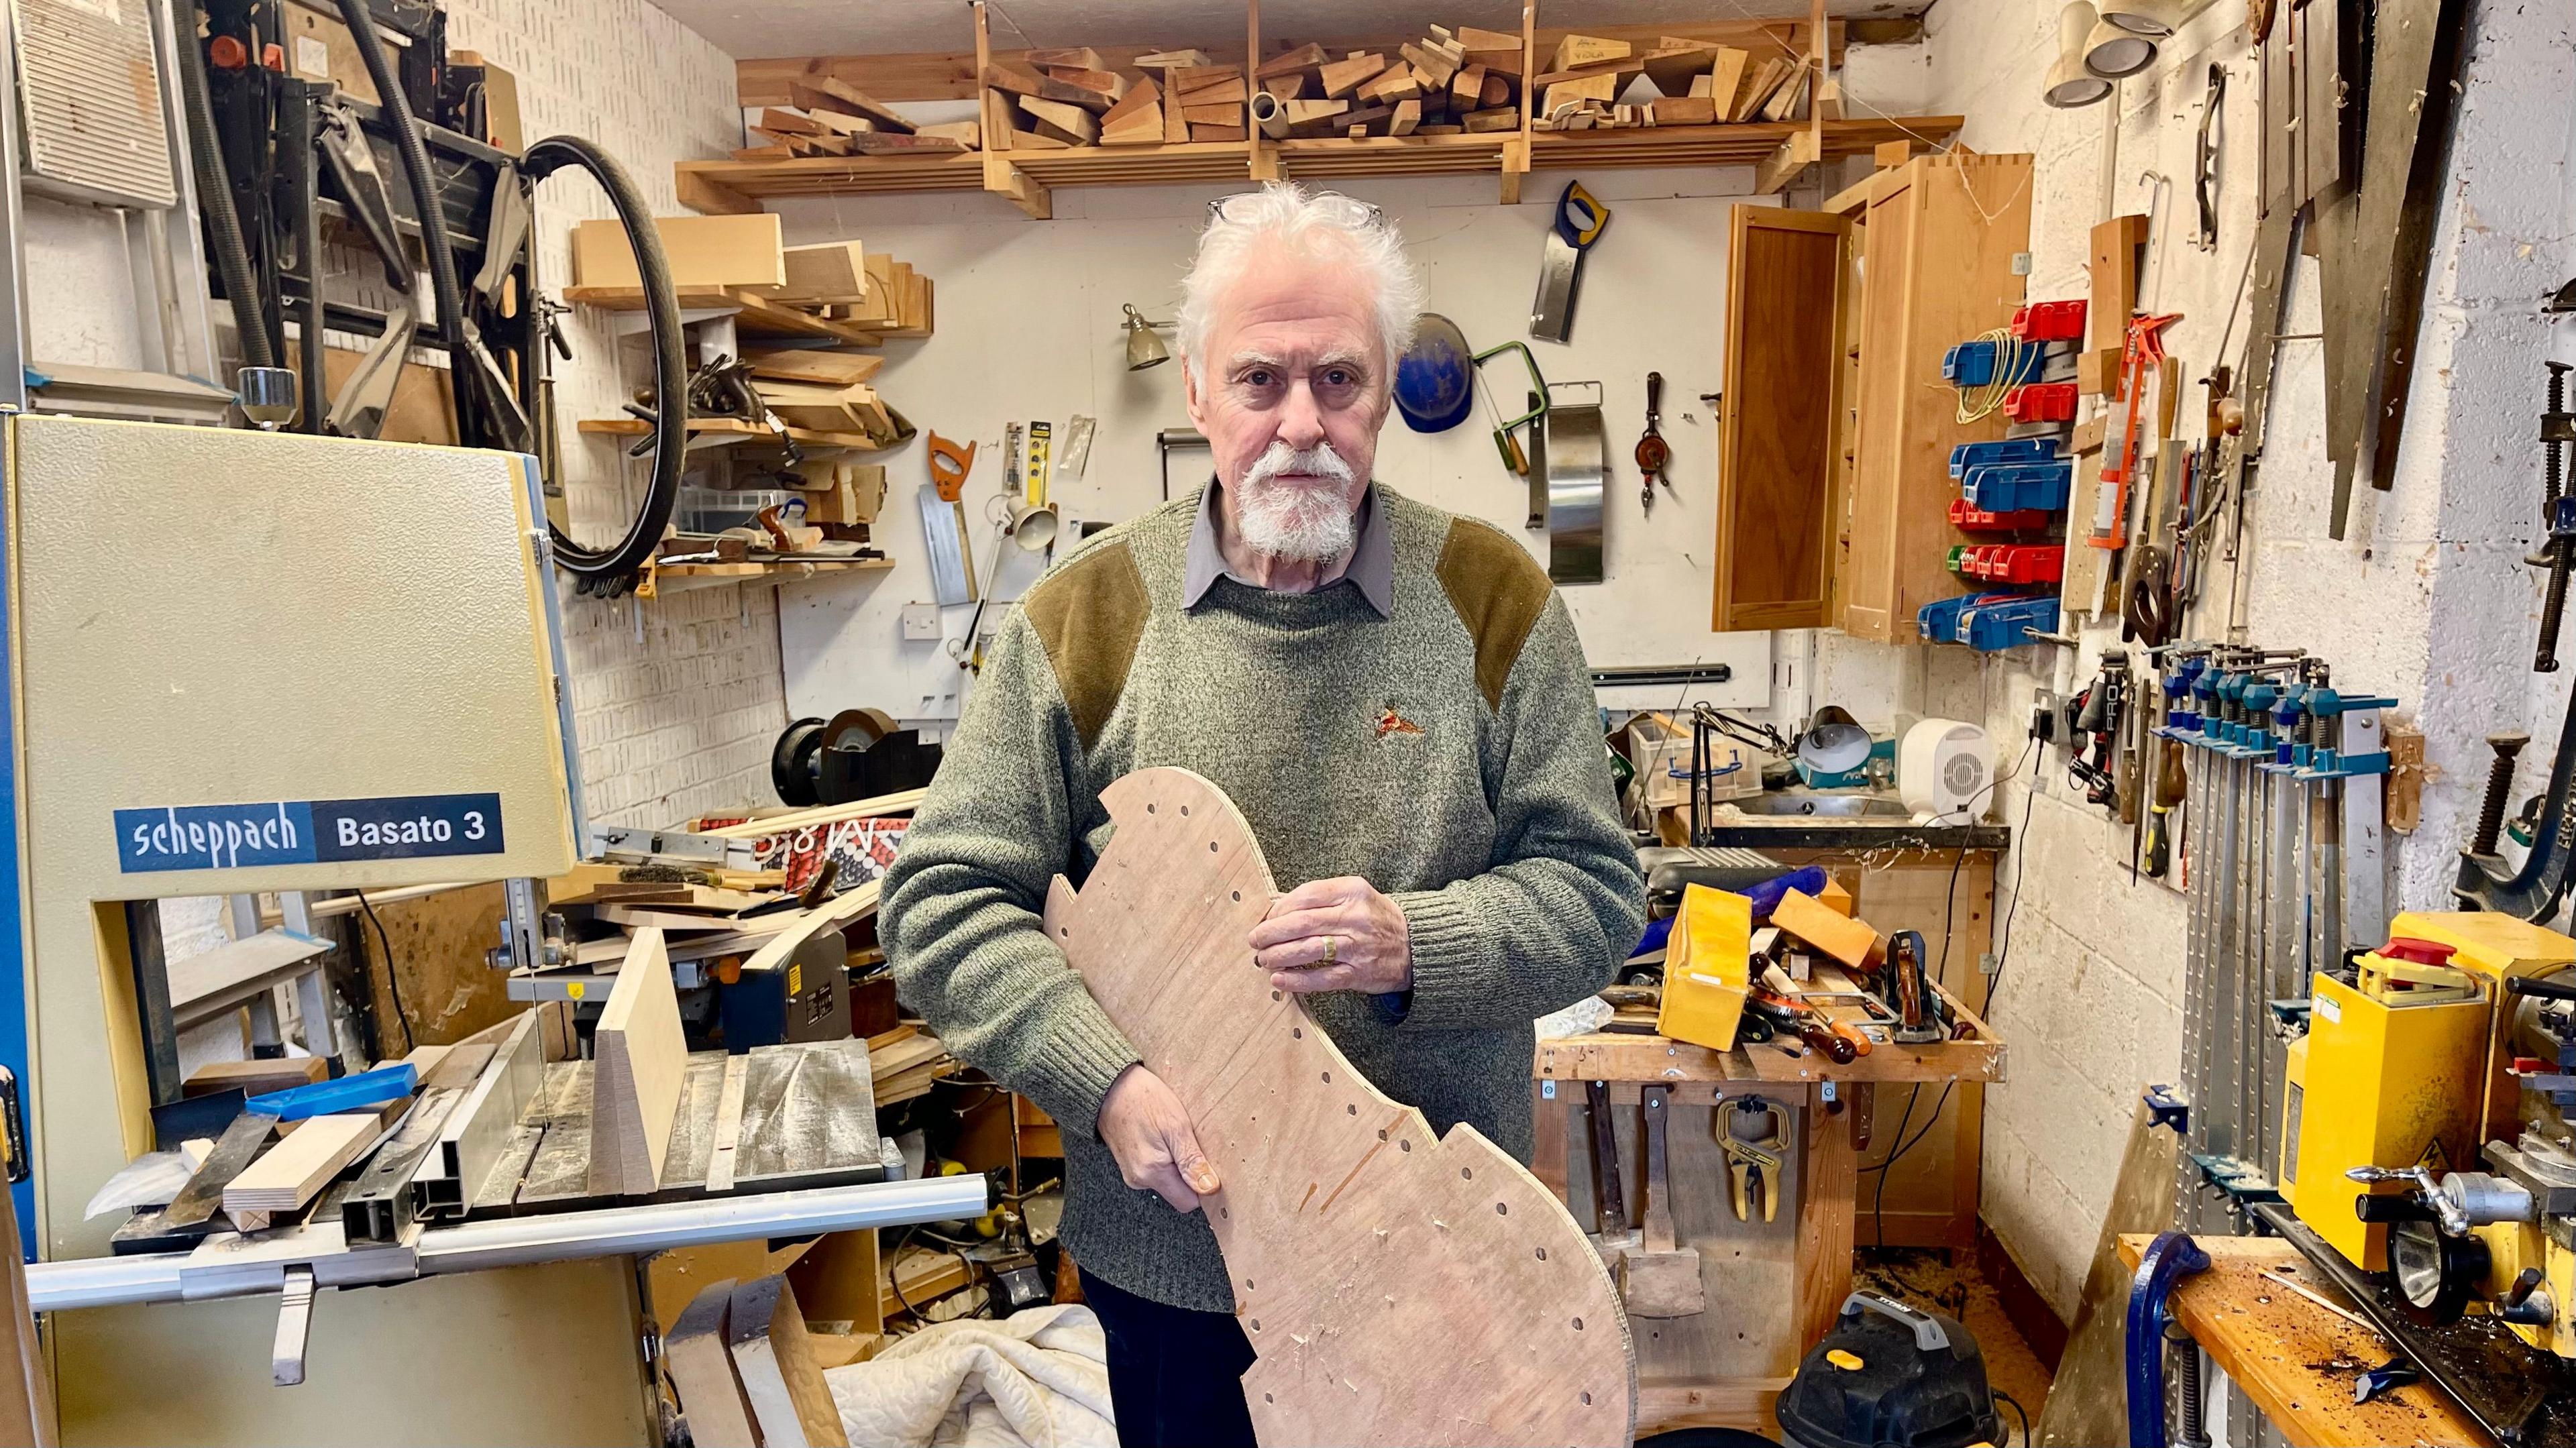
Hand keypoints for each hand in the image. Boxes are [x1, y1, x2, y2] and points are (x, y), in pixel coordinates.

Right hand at [1098, 1064, 1219, 1212]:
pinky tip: (1163, 1136)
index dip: (1202, 1187)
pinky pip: (1156, 1170)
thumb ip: (1191, 1160)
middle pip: (1177, 1192)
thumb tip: (1209, 1188)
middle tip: (1190, 1143)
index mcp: (1151, 1173)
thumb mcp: (1176, 1126)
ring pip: (1168, 1180)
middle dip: (1189, 1173)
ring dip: (1177, 1163)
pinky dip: (1165, 1158)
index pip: (1187, 1202)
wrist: (1110, 1085)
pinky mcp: (1130, 1163)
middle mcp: (1139, 1179)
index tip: (1207, 1165)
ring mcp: (1132, 1172)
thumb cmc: (1143, 1099)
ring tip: (1174, 1136)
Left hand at [1250, 876, 1412, 995]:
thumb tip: (1276, 909)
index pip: (1306, 895)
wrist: (1416, 946)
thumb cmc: (1375, 918)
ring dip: (1279, 955)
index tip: (1265, 918)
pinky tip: (1280, 980)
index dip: (1279, 908)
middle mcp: (1355, 916)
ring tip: (1263, 959)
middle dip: (1272, 932)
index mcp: (1352, 891)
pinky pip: (1323, 978)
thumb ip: (1321, 899)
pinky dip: (1297, 980)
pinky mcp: (1360, 973)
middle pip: (1303, 922)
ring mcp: (1358, 946)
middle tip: (1255, 940)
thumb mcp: (1355, 896)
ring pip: (1309, 949)